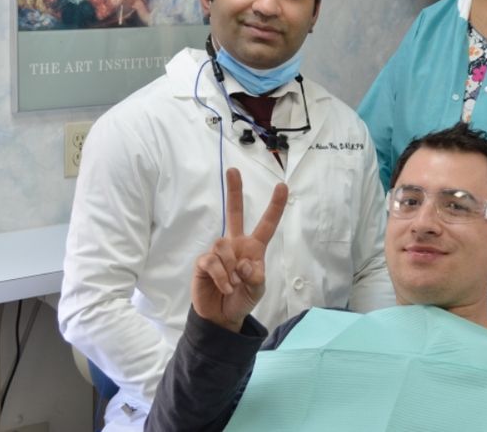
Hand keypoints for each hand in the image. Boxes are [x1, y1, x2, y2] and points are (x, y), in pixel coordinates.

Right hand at [192, 168, 287, 330]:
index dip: (275, 206)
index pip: (266, 224)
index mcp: (253, 248)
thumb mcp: (258, 289)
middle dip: (234, 190)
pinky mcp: (203, 262)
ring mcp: (218, 252)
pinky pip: (213, 260)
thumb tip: (244, 263)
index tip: (283, 186)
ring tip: (233, 284)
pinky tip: (224, 286)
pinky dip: (221, 276)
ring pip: (223, 243)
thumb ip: (256, 276)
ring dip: (230, 268)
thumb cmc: (243, 299)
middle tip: (233, 170)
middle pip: (234, 212)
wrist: (222, 317)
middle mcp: (236, 244)